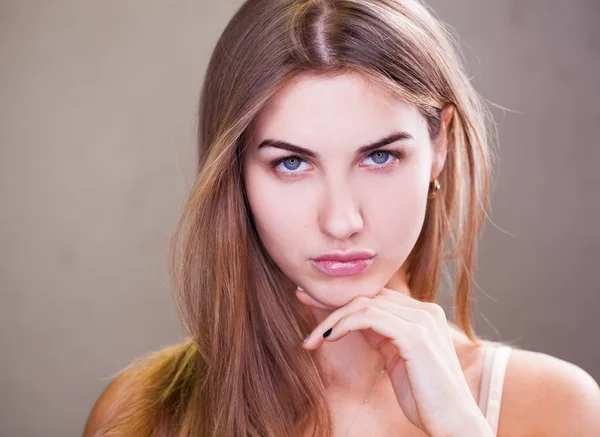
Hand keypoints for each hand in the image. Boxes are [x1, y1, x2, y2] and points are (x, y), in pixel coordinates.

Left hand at [298, 285, 492, 436]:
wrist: (452, 423)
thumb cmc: (424, 396)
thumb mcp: (397, 358)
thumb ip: (382, 336)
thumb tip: (353, 322)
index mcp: (423, 314)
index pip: (376, 294)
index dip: (343, 296)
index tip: (312, 298)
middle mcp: (425, 310)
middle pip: (368, 295)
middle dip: (331, 300)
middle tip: (300, 300)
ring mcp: (423, 320)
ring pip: (364, 304)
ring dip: (332, 318)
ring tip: (312, 337)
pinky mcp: (416, 335)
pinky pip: (370, 317)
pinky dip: (344, 324)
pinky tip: (329, 337)